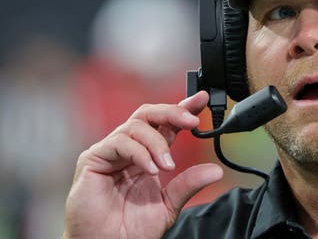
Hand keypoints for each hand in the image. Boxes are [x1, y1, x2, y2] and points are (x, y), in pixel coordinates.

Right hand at [63, 91, 222, 238]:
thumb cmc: (129, 229)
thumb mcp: (168, 205)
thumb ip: (188, 184)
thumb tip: (216, 171)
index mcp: (146, 155)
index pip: (165, 124)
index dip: (183, 109)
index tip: (202, 100)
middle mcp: (128, 149)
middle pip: (148, 114)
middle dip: (173, 112)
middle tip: (192, 121)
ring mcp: (109, 152)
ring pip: (136, 125)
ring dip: (157, 142)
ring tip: (168, 165)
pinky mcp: (93, 159)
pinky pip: (119, 143)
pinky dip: (140, 153)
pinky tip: (152, 169)